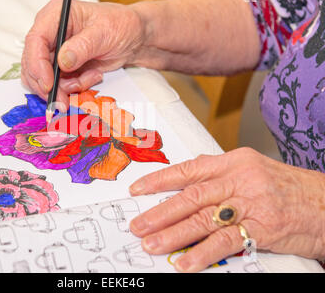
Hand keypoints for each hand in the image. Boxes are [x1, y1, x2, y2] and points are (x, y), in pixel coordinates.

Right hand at [22, 0, 145, 109]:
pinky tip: (92, 76)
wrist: (132, 38)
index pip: (35, 41)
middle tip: (63, 101)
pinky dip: (74, 88)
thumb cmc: (120, 25)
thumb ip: (82, 46)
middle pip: (32, 65)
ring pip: (42, 80)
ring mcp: (53, 52)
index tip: (49, 84)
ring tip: (91, 76)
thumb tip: (62, 61)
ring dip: (65, 87)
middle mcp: (49, 34)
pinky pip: (58, 86)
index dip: (37, 65)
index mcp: (55, 15)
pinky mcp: (60, 68)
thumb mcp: (104, 32)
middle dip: (48, 86)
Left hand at [128, 147, 324, 272]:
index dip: (159, 180)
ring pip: (204, 217)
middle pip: (191, 195)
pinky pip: (227, 240)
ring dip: (174, 233)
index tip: (137, 190)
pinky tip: (187, 262)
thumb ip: (219, 176)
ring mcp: (251, 202)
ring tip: (153, 245)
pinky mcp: (263, 227)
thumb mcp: (252, 171)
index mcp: (233, 162)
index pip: (188, 169)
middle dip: (160, 212)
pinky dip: (204, 252)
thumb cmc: (287, 189)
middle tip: (139, 225)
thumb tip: (185, 184)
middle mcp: (239, 178)